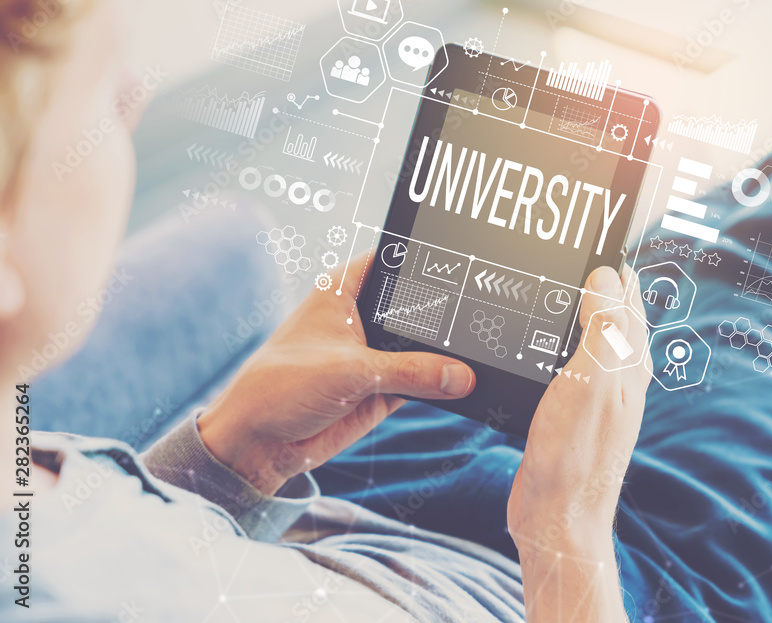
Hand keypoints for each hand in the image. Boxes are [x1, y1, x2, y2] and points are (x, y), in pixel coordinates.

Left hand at [198, 256, 475, 494]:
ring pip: (424, 349)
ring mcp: (375, 355)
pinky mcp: (382, 389)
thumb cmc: (282, 386)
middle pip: (417, 308)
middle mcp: (362, 318)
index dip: (427, 263)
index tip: (467, 270)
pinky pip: (423, 383)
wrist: (257, 444)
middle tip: (485, 319)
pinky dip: (441, 387)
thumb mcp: (350, 371)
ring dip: (446, 357)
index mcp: (344, 290)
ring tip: (483, 356)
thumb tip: (461, 376)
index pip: (395, 263)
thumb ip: (411, 371)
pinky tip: (466, 386)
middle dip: (446, 316)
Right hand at [508, 265, 650, 552]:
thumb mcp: (592, 380)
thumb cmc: (576, 453)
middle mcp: (619, 375)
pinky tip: (537, 341)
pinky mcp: (570, 410)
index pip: (627, 296)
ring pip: (589, 336)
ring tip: (554, 285)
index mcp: (630, 362)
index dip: (611, 264)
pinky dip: (557, 341)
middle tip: (571, 253)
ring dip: (577, 309)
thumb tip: (606, 276)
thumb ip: (604, 327)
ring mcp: (595, 393)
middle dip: (597, 281)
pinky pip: (568, 361)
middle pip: (612, 313)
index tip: (592, 235)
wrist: (557, 517)